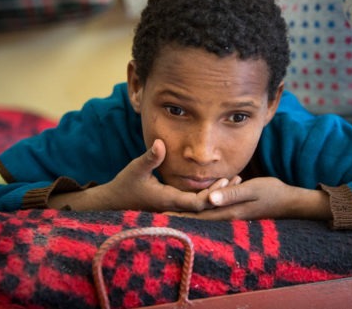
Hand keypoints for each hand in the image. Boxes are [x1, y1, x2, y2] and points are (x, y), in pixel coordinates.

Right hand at [49, 139, 236, 211]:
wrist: (113, 203)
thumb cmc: (125, 185)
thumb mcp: (135, 169)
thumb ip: (149, 157)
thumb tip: (159, 142)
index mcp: (167, 200)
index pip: (196, 203)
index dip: (212, 194)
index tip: (225, 181)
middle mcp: (174, 208)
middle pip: (204, 206)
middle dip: (221, 195)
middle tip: (238, 179)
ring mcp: (175, 209)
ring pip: (202, 207)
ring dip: (217, 195)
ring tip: (235, 180)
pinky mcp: (174, 207)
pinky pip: (195, 204)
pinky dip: (209, 196)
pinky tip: (219, 185)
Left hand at [167, 177, 331, 220]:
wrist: (289, 202)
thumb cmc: (272, 193)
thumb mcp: (252, 190)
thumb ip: (231, 194)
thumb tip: (209, 199)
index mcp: (228, 212)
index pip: (198, 215)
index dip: (179, 215)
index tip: (161, 215)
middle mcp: (227, 217)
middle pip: (197, 218)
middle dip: (179, 216)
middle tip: (158, 215)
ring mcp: (231, 216)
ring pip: (205, 215)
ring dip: (189, 213)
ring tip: (170, 210)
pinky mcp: (235, 212)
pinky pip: (214, 212)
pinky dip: (202, 208)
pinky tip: (195, 204)